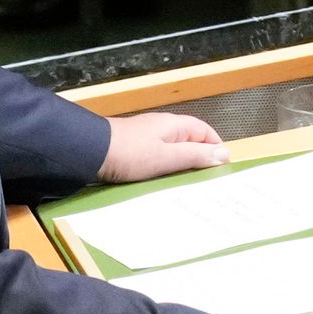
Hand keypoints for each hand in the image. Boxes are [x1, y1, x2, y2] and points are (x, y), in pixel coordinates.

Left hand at [99, 110, 230, 180]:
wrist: (88, 153)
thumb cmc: (130, 153)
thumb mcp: (166, 157)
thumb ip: (195, 156)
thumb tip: (225, 154)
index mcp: (174, 125)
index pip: (205, 132)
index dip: (216, 149)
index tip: (221, 170)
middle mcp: (162, 128)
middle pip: (190, 142)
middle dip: (199, 161)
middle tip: (206, 184)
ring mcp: (147, 139)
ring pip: (173, 153)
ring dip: (181, 168)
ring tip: (186, 188)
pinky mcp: (133, 150)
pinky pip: (157, 160)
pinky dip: (164, 171)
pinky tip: (162, 184)